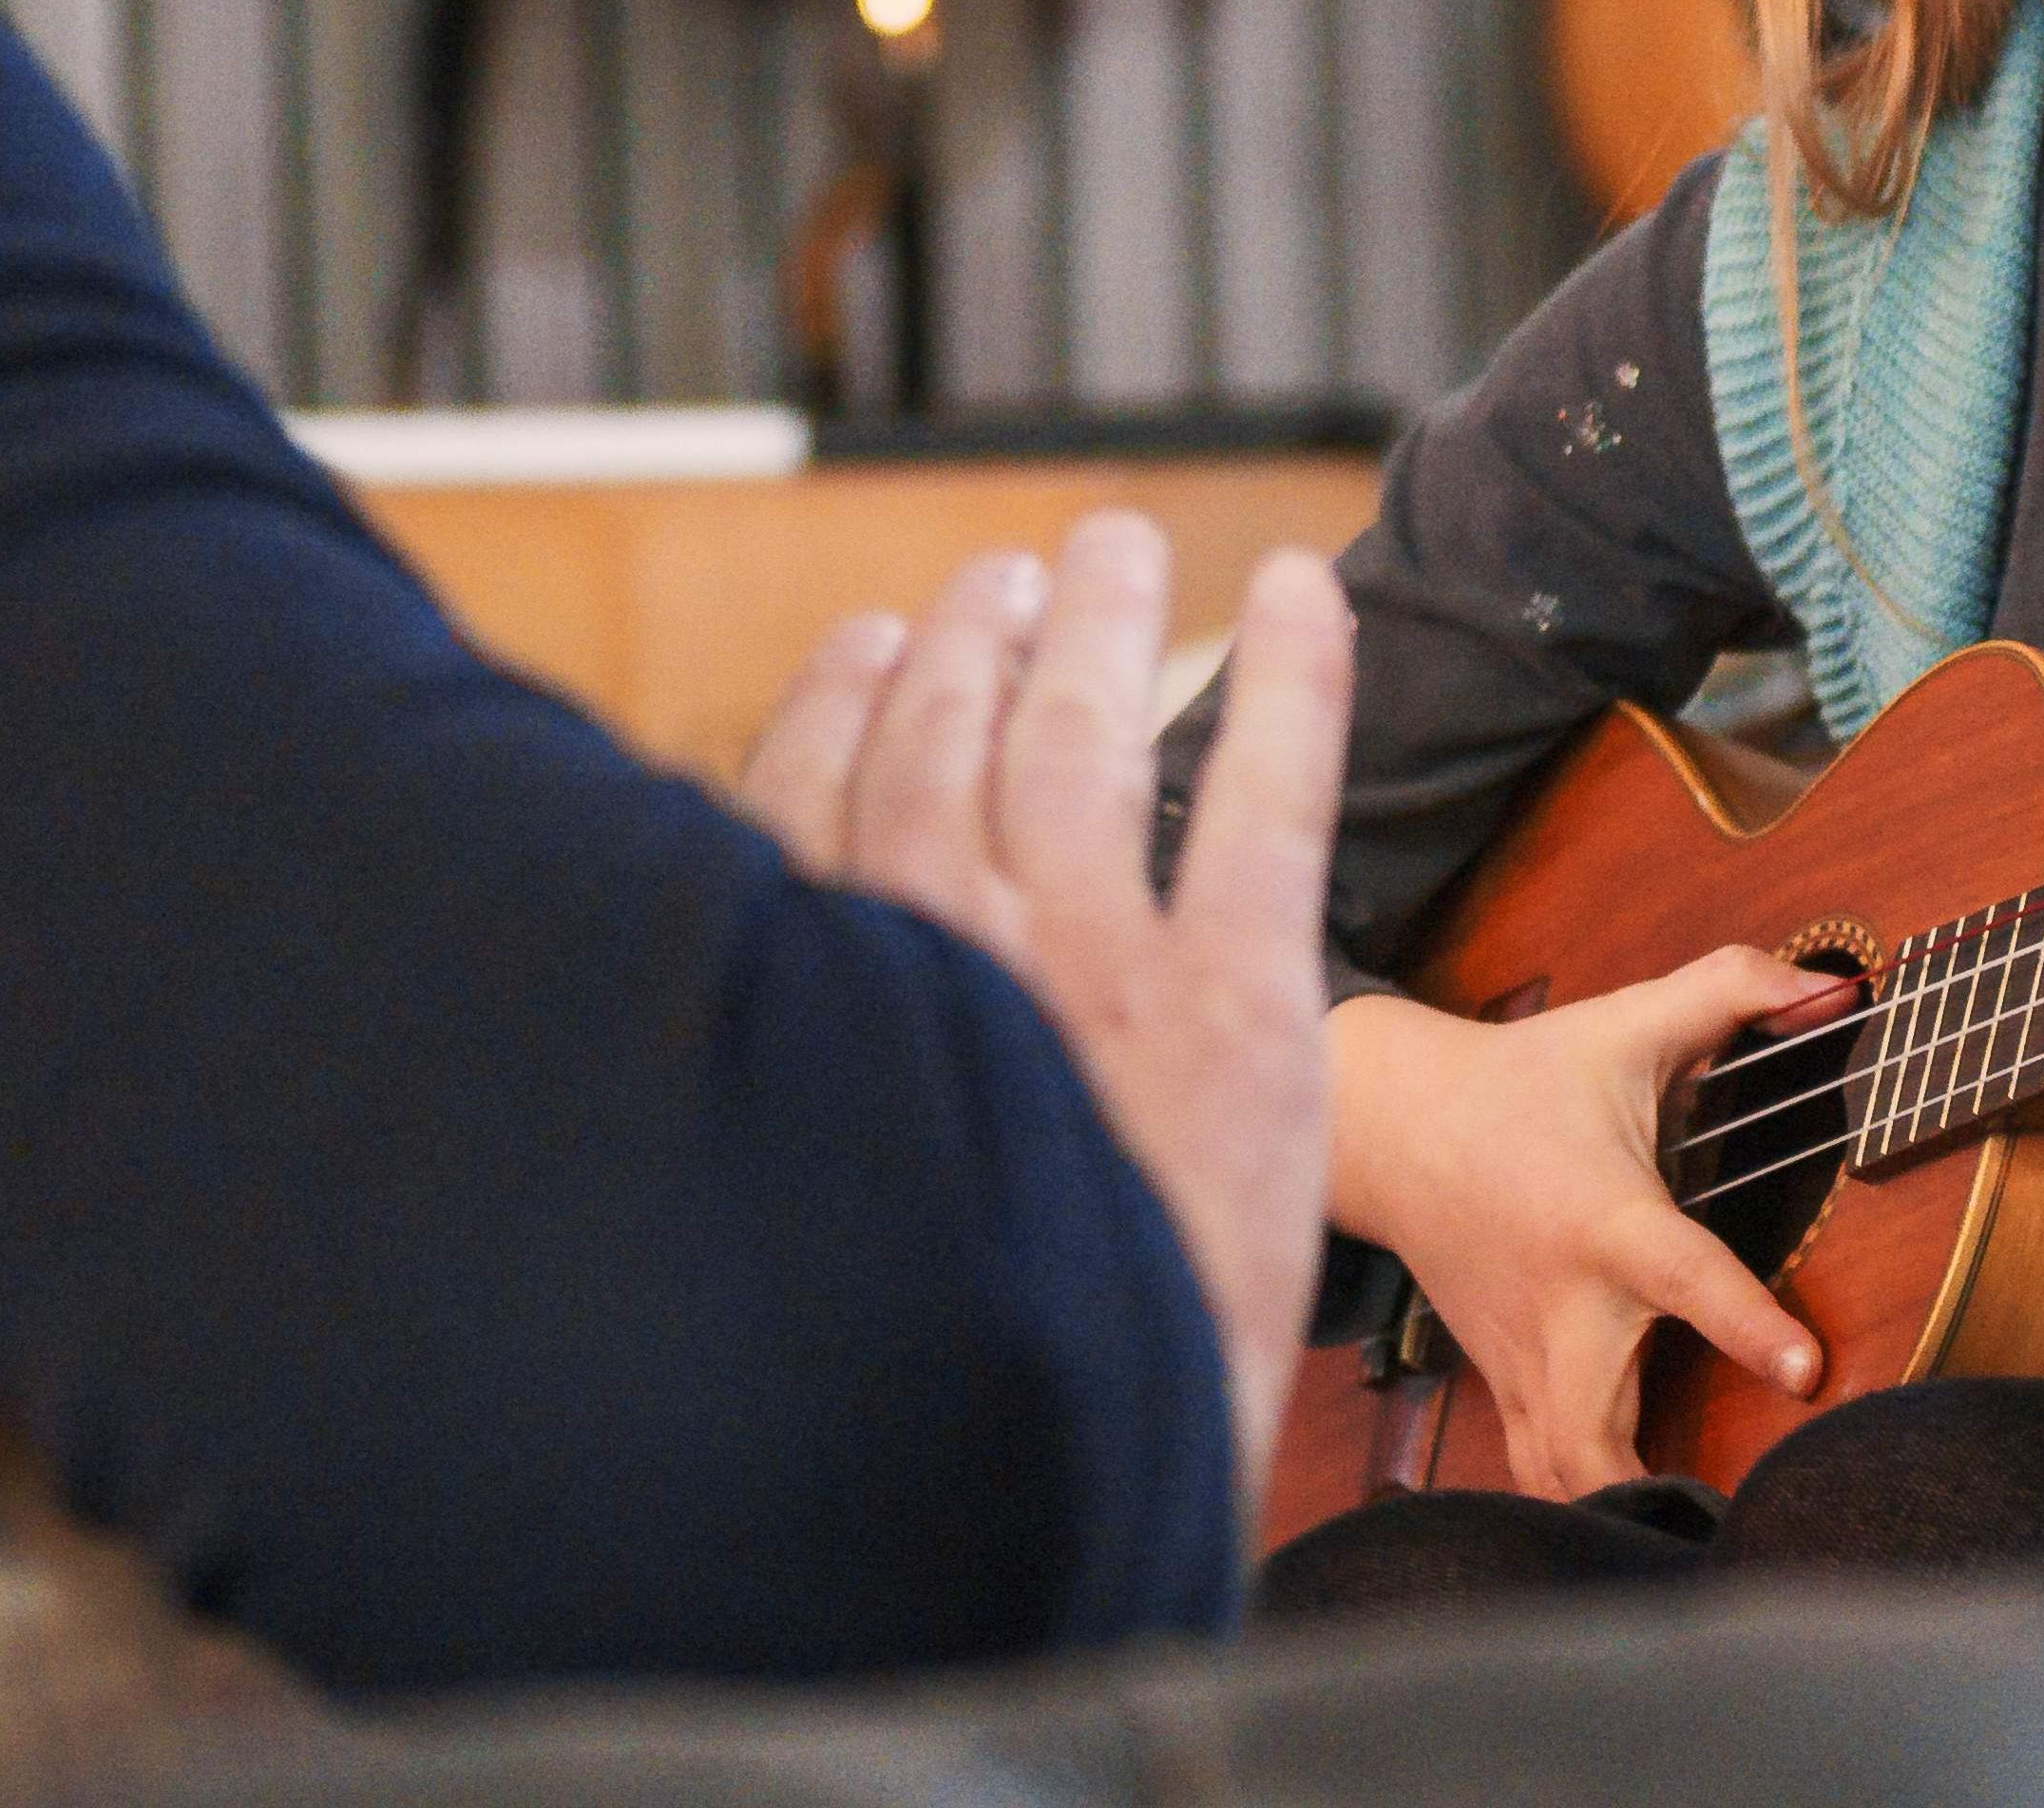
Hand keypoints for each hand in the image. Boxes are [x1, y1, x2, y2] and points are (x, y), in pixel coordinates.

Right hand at [736, 512, 1350, 1534]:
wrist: (1057, 1486)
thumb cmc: (927, 1383)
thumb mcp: (802, 1225)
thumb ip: (790, 1099)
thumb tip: (744, 1054)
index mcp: (827, 1007)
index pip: (812, 804)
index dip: (843, 704)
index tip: (875, 644)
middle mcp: (941, 955)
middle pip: (948, 742)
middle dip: (982, 643)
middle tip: (1019, 578)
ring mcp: (1088, 962)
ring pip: (1084, 740)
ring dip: (1099, 627)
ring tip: (1113, 556)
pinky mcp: (1238, 1000)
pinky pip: (1266, 794)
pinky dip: (1292, 676)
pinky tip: (1299, 591)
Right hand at [1321, 946, 1844, 1500]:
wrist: (1387, 1126)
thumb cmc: (1522, 1078)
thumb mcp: (1625, 1023)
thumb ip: (1731, 990)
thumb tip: (1835, 985)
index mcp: (1605, 1220)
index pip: (1681, 1276)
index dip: (1746, 1324)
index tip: (1805, 1373)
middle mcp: (1563, 1306)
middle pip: (1588, 1437)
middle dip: (1651, 1494)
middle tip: (1741, 1527)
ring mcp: (1524, 1356)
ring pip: (1556, 1478)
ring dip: (1618, 1519)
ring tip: (1699, 1549)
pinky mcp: (1504, 1380)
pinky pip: (1538, 1471)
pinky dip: (1580, 1508)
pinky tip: (1638, 1528)